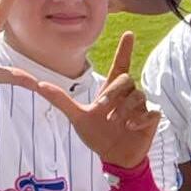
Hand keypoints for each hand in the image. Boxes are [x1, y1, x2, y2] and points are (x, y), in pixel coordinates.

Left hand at [24, 31, 160, 169]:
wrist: (114, 157)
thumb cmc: (97, 135)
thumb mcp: (77, 117)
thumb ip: (61, 100)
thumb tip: (39, 84)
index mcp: (112, 91)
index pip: (121, 64)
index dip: (125, 49)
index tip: (128, 33)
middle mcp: (128, 95)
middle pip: (125, 79)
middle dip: (113, 93)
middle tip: (103, 109)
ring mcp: (140, 107)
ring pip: (138, 95)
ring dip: (124, 108)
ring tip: (115, 122)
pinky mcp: (151, 119)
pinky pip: (151, 112)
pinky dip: (140, 119)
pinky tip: (130, 127)